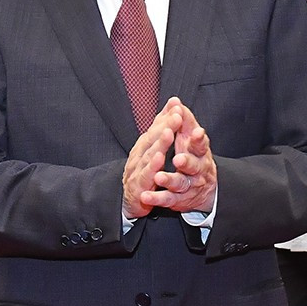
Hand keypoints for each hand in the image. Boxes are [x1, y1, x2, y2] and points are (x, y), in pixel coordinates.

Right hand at [122, 102, 182, 220]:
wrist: (129, 202)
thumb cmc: (143, 173)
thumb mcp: (152, 150)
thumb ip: (162, 127)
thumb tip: (173, 103)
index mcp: (144, 146)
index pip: (155, 128)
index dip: (166, 117)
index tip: (178, 106)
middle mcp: (139, 155)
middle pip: (152, 138)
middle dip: (165, 125)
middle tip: (177, 115)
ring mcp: (137, 170)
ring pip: (149, 155)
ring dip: (159, 143)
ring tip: (169, 132)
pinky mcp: (138, 186)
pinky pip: (145, 175)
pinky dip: (152, 167)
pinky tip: (159, 159)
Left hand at [144, 98, 218, 215]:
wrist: (204, 188)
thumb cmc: (194, 156)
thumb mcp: (191, 139)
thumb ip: (184, 120)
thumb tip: (175, 101)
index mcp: (200, 152)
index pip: (201, 144)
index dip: (199, 138)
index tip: (196, 132)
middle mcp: (198, 169)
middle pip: (194, 165)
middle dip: (187, 162)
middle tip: (178, 159)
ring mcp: (189, 185)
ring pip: (181, 183)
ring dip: (170, 180)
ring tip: (159, 177)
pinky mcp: (179, 199)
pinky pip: (168, 199)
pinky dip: (157, 198)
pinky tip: (146, 196)